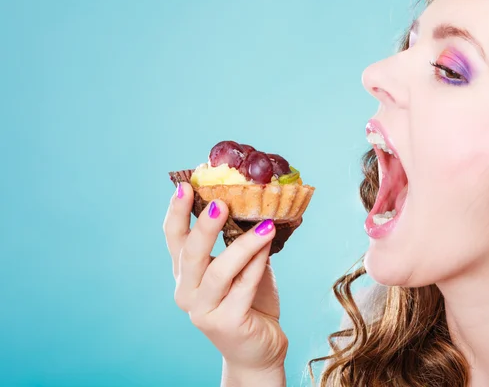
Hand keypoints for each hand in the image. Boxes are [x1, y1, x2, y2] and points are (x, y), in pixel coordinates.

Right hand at [163, 182, 287, 373]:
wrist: (258, 349)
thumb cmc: (248, 302)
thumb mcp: (238, 268)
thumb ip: (236, 242)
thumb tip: (252, 203)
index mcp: (186, 274)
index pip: (173, 239)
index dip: (177, 212)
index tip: (186, 186)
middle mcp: (187, 292)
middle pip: (190, 254)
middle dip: (204, 226)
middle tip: (220, 202)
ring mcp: (204, 310)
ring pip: (219, 271)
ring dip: (243, 244)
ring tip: (265, 224)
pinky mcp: (226, 323)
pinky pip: (244, 287)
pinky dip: (258, 264)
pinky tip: (269, 245)